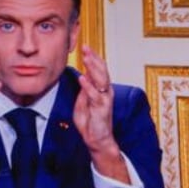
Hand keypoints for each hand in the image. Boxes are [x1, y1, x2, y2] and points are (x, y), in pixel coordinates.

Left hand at [74, 46, 128, 182]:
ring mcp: (105, 100)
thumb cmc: (90, 121)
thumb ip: (84, 89)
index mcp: (101, 88)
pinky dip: (89, 87)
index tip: (85, 47)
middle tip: (86, 48)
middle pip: (102, 71)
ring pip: (101, 80)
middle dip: (94, 58)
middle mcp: (105, 91)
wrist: (96, 139)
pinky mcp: (102, 109)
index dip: (93, 58)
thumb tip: (83, 75)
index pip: (98, 69)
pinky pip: (95, 96)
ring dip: (93, 68)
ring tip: (86, 58)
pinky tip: (83, 78)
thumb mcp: (83, 101)